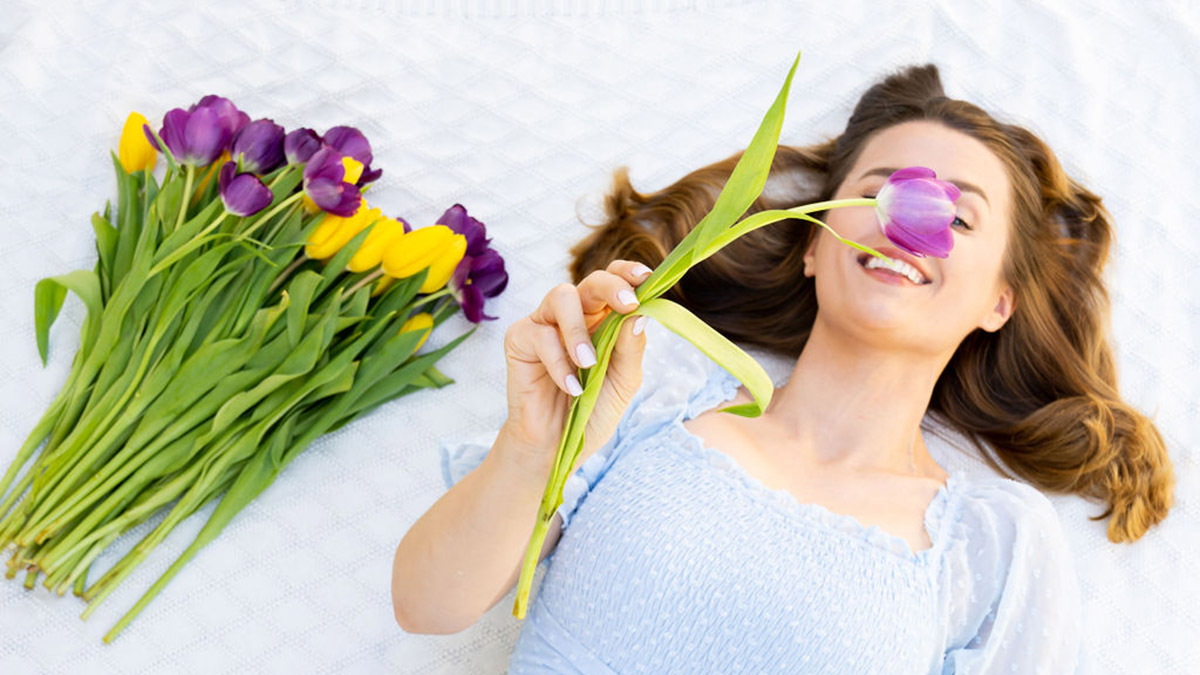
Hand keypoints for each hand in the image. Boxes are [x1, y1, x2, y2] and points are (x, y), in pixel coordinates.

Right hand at [499, 259, 652, 476]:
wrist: (558, 445)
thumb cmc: (592, 411)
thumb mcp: (623, 382)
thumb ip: (631, 349)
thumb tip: (641, 315)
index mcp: (603, 319)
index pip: (615, 282)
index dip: (628, 273)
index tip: (646, 278)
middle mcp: (574, 316)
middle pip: (591, 281)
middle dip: (611, 287)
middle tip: (628, 304)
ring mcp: (545, 324)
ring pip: (561, 296)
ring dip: (579, 328)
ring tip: (589, 363)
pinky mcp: (519, 340)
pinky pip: (540, 335)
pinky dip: (558, 362)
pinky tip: (570, 387)